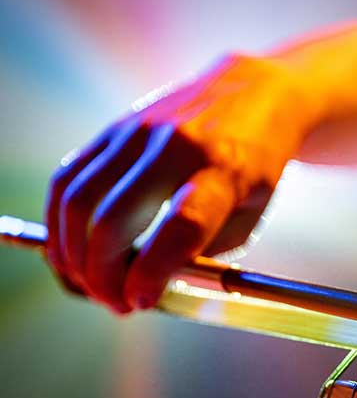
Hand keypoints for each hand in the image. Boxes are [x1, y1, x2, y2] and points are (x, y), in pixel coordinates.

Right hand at [45, 53, 320, 312]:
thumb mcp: (250, 215)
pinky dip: (60, 222)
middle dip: (103, 276)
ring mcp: (139, 132)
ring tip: (91, 284)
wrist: (252, 94)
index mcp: (225, 170)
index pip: (182, 224)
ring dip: (73, 255)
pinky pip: (68, 178)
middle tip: (117, 303)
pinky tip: (72, 250)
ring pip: (78, 201)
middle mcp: (177, 146)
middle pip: (114, 219)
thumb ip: (202, 252)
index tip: (139, 301)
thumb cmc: (255, 166)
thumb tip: (142, 285)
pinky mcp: (114, 128)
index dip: (152, 271)